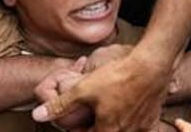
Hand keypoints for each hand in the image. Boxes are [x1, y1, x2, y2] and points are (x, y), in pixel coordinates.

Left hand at [32, 47, 171, 131]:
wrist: (150, 66)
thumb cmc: (117, 77)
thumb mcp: (83, 88)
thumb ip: (60, 104)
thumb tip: (37, 115)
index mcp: (107, 131)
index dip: (78, 130)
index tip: (76, 123)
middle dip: (95, 128)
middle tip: (92, 115)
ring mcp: (141, 129)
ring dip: (114, 126)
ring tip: (109, 113)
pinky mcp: (153, 121)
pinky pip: (143, 130)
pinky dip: (135, 126)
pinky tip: (130, 113)